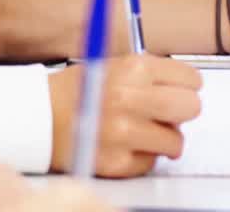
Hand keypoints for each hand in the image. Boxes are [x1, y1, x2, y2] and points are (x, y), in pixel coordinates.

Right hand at [47, 54, 201, 176]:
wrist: (39, 117)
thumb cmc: (76, 91)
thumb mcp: (113, 66)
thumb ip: (149, 76)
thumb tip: (187, 90)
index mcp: (132, 68)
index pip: (191, 79)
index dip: (185, 86)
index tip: (179, 91)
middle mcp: (130, 99)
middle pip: (191, 108)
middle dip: (181, 112)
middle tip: (166, 114)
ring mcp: (123, 133)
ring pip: (175, 142)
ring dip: (162, 139)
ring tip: (140, 131)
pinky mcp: (117, 162)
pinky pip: (151, 163)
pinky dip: (141, 156)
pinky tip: (122, 145)